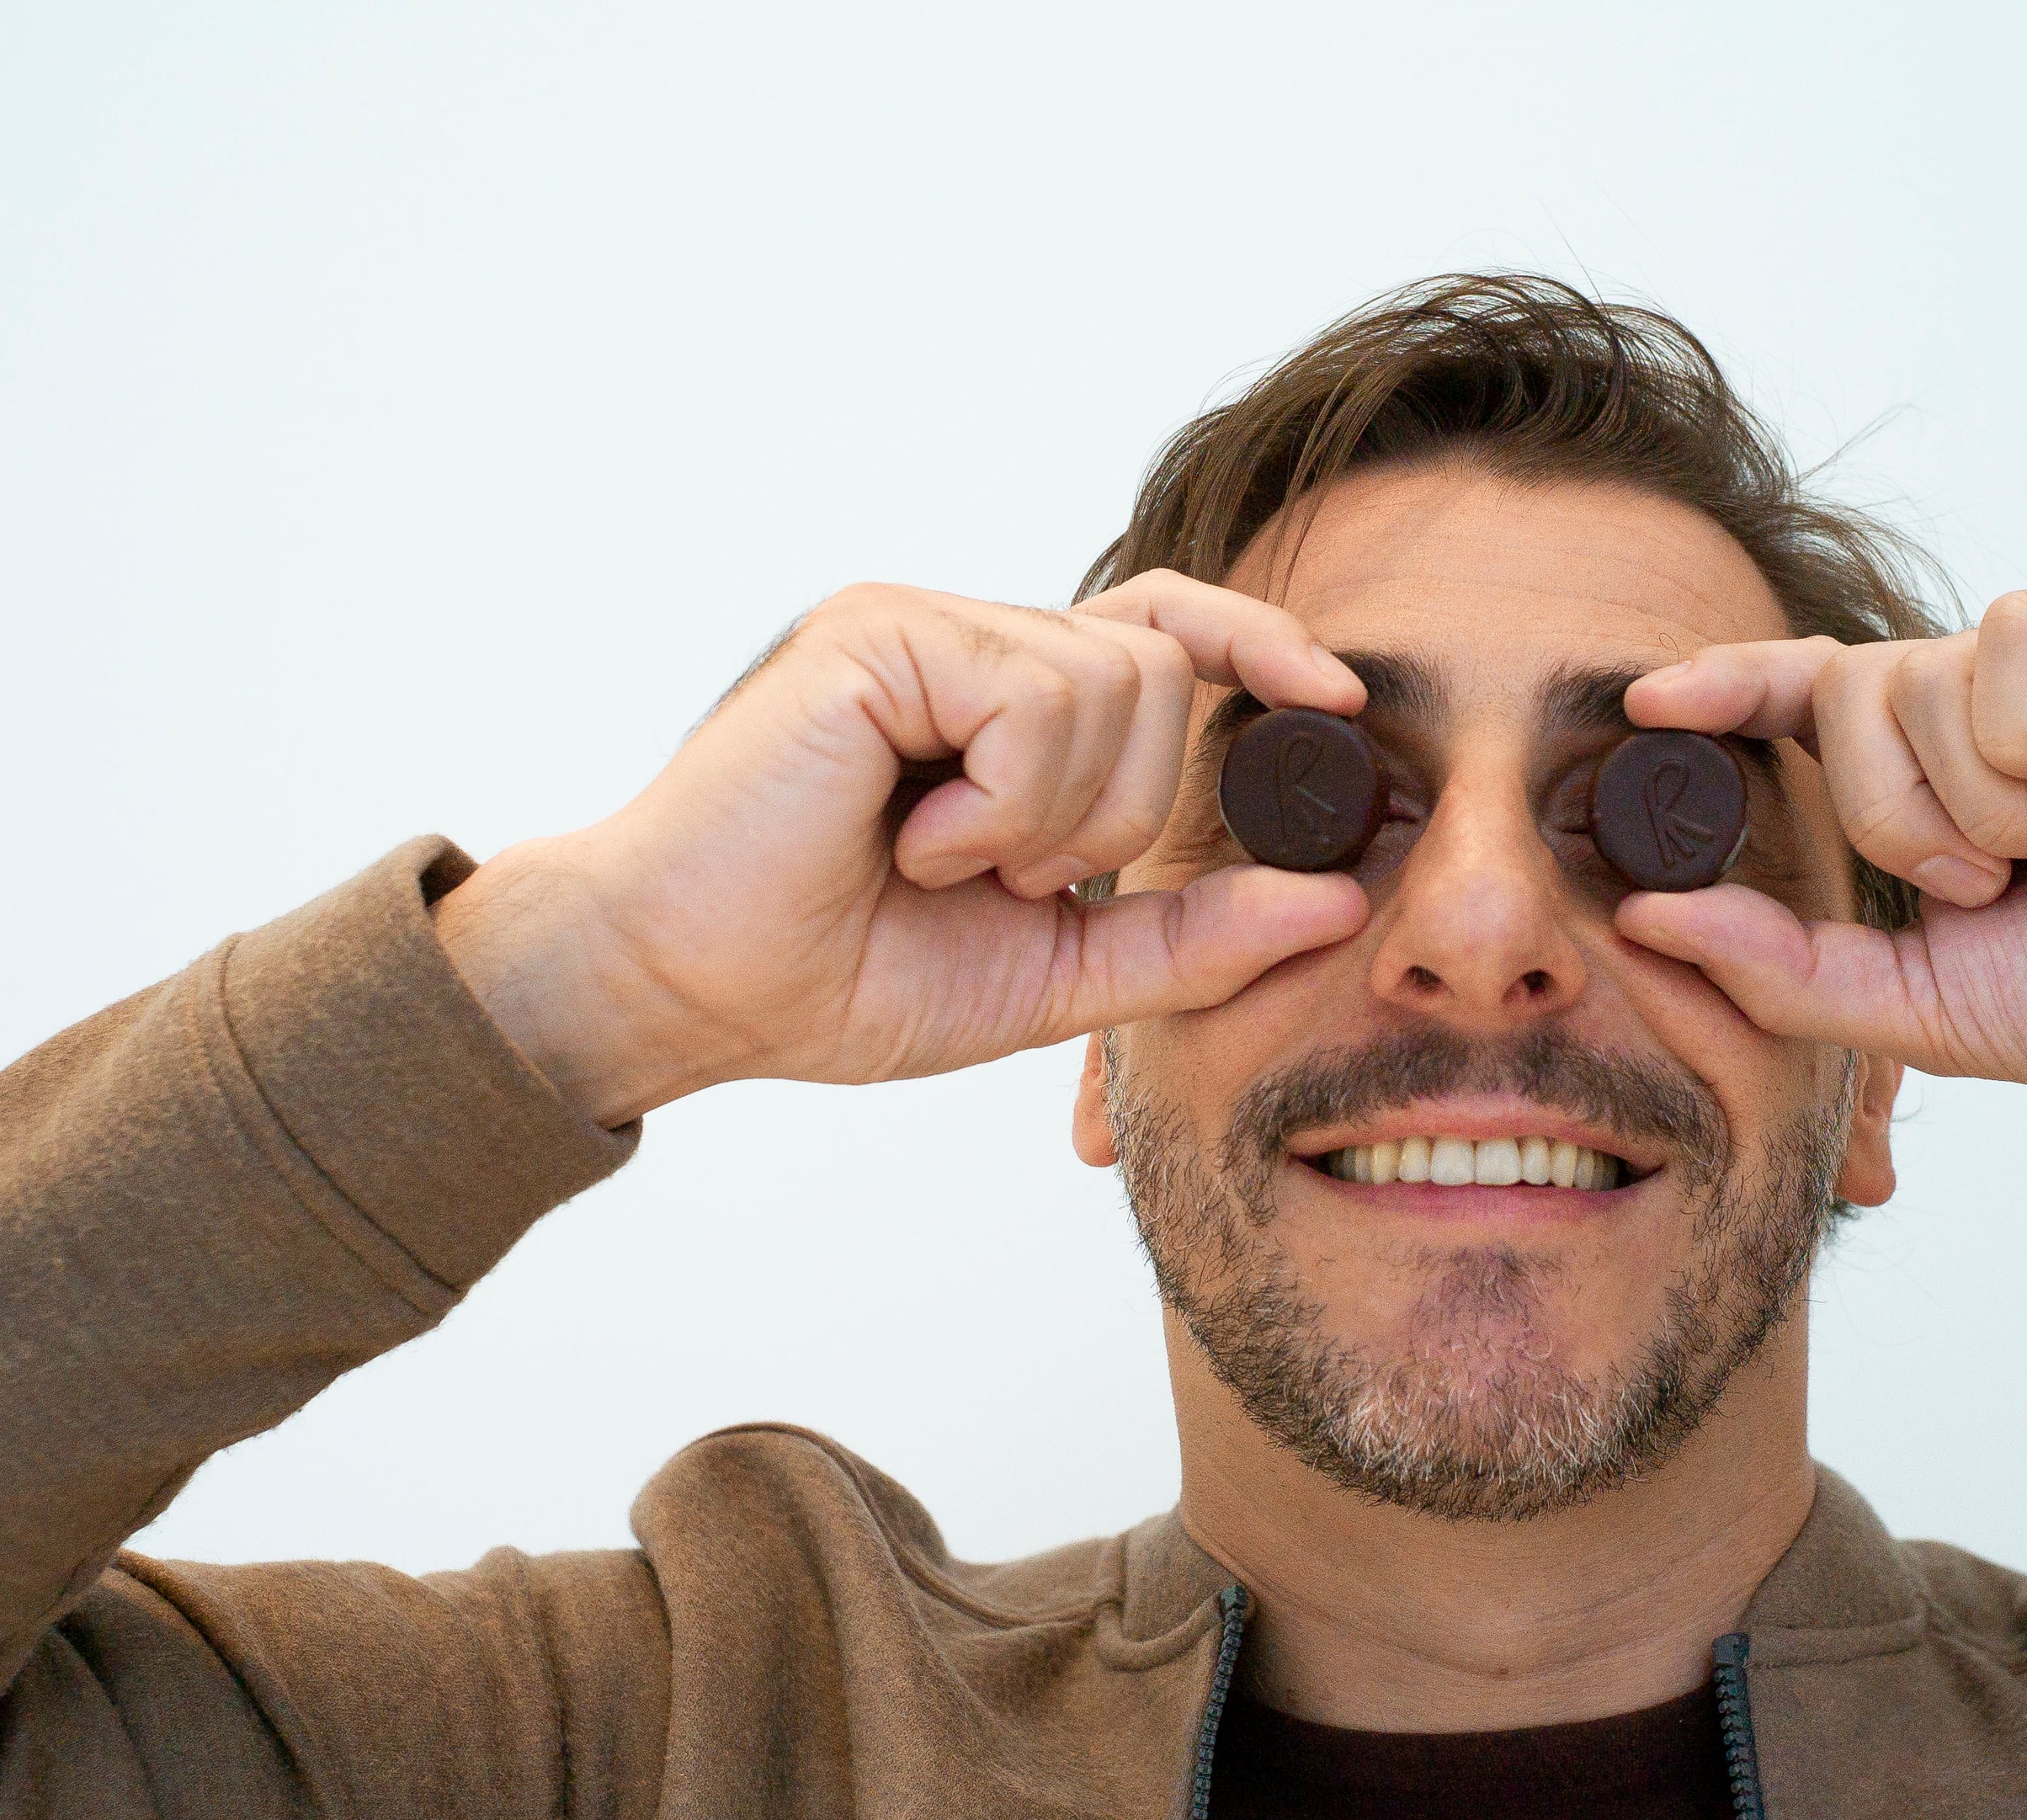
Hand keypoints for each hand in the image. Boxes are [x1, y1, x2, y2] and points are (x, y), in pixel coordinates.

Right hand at [434, 574, 1370, 1126]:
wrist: (687, 988)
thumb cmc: (839, 974)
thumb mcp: (1055, 974)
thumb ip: (1191, 937)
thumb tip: (1339, 902)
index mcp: (1008, 703)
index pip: (1168, 628)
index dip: (1258, 644)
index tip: (1337, 698)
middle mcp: (970, 640)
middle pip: (1165, 669)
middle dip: (1122, 813)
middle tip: (1003, 877)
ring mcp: (924, 624)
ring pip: (1116, 683)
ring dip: (1053, 817)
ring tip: (943, 859)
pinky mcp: (881, 632)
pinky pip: (1036, 698)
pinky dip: (1003, 802)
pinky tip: (913, 839)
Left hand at [1615, 580, 2026, 1189]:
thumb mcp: (1925, 1002)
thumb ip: (1783, 966)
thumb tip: (1645, 917)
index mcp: (1949, 771)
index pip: (1812, 703)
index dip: (1730, 691)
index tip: (1647, 705)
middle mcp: (1998, 697)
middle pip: (1845, 703)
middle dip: (1904, 829)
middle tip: (2009, 886)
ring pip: (1916, 684)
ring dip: (1990, 811)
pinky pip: (2006, 646)